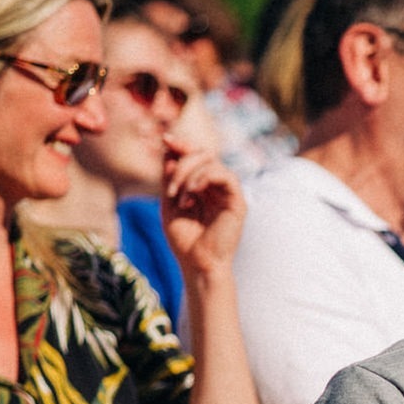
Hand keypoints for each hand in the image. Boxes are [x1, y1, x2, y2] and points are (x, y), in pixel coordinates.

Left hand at [160, 135, 245, 274]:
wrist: (197, 264)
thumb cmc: (183, 240)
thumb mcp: (169, 203)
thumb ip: (170, 178)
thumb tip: (170, 152)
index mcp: (202, 186)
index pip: (196, 156)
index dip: (182, 145)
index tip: (166, 140)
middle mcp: (217, 187)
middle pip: (204, 154)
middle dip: (183, 161)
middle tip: (169, 186)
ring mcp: (228, 193)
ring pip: (212, 162)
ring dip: (189, 173)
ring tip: (179, 196)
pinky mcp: (238, 202)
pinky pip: (225, 176)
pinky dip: (204, 177)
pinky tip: (192, 192)